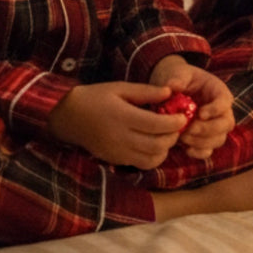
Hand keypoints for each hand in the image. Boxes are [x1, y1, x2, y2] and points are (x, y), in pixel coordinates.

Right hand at [44, 81, 183, 168]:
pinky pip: (140, 164)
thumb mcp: (120, 88)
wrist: (68, 116)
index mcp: (122, 116)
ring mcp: (117, 152)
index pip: (156, 125)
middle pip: (156, 145)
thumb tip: (169, 92)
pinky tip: (154, 144)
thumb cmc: (95, 97)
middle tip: (178, 126)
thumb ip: (145, 91)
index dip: (174, 122)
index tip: (183, 116)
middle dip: (173, 137)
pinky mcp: (115, 160)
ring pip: (151, 160)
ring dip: (165, 149)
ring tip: (167, 136)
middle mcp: (120, 138)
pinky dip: (153, 157)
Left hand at [150, 55, 234, 159]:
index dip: (216, 109)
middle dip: (209, 129)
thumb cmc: (178, 77)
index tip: (200, 113)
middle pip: (226, 124)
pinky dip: (198, 152)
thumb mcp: (177, 72)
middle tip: (190, 129)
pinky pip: (208, 151)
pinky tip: (185, 148)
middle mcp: (221, 110)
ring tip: (183, 137)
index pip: (225, 101)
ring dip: (202, 142)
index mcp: (218, 91)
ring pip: (219, 139)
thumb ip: (177, 78)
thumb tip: (172, 86)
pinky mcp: (204, 139)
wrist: (172, 89)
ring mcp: (215, 126)